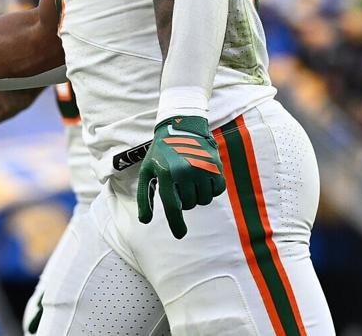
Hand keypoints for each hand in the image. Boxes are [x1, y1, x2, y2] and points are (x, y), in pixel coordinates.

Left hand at [137, 115, 225, 238]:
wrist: (182, 127)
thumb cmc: (161, 153)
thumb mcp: (148, 171)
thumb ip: (145, 196)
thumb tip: (144, 220)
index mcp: (166, 173)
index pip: (172, 206)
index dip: (176, 224)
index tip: (180, 235)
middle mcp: (185, 172)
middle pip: (189, 205)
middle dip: (183, 200)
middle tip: (179, 185)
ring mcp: (202, 168)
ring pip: (203, 200)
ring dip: (197, 195)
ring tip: (189, 180)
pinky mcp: (216, 166)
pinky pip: (217, 191)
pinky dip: (211, 189)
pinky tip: (202, 178)